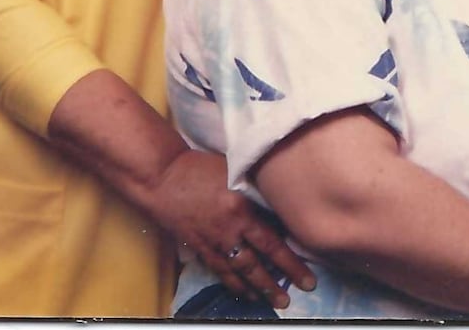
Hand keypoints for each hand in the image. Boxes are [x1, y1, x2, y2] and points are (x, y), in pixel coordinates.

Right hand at [145, 149, 315, 309]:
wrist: (162, 176)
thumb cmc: (201, 167)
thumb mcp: (237, 172)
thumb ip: (257, 191)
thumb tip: (280, 207)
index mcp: (241, 210)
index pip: (272, 244)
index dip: (291, 264)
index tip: (306, 279)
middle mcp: (227, 231)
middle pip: (255, 265)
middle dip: (273, 286)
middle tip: (287, 301)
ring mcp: (210, 242)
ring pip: (235, 272)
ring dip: (253, 289)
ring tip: (268, 301)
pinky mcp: (196, 246)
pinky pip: (216, 269)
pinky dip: (230, 282)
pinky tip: (240, 289)